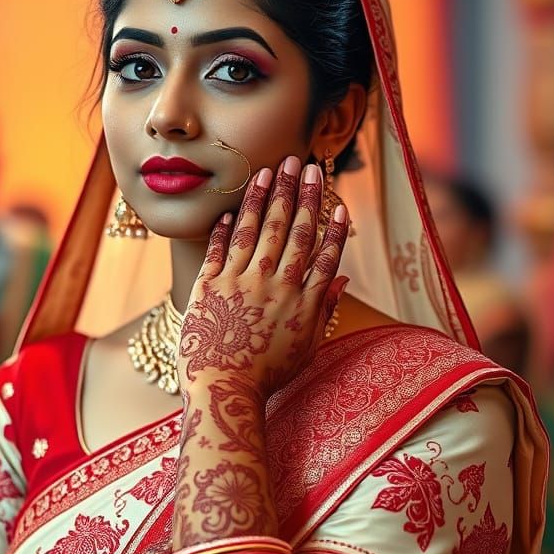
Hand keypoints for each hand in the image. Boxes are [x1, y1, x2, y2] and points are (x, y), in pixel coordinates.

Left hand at [178, 156, 348, 399]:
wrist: (223, 390)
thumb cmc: (266, 376)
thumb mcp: (306, 348)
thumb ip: (324, 310)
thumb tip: (344, 279)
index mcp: (302, 302)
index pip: (323, 254)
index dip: (332, 225)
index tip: (337, 200)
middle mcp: (275, 285)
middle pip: (292, 231)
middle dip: (300, 193)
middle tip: (304, 163)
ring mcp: (241, 283)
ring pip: (256, 230)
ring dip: (265, 197)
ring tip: (272, 170)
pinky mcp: (209, 286)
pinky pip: (219, 248)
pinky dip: (226, 227)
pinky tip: (232, 208)